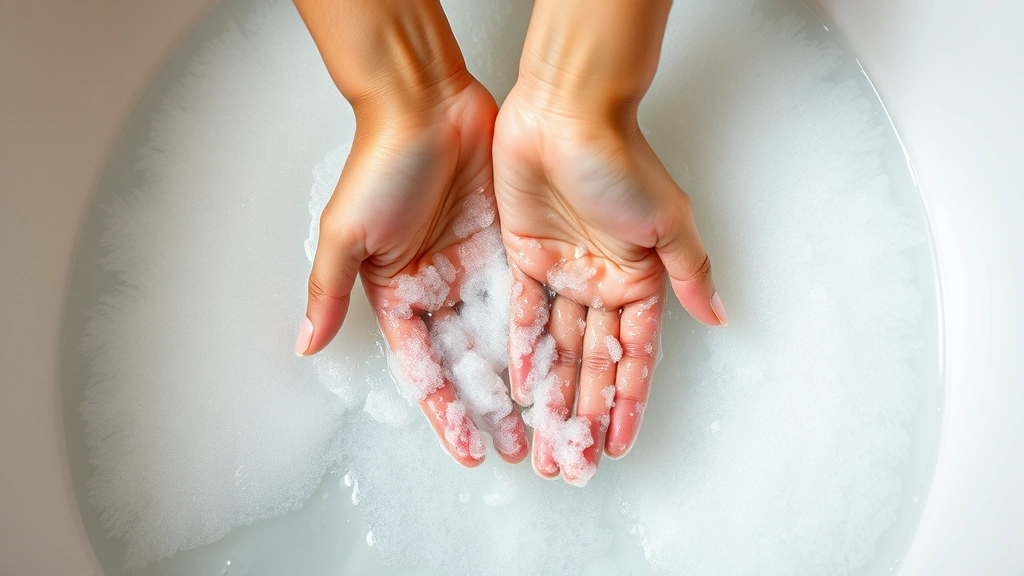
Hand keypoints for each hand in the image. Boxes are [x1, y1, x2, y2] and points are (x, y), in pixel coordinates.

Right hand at [294, 0, 527, 466]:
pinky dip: (540, 335)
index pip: (427, 369)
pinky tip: (557, 367)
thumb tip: (304, 346)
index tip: (469, 451)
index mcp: (399, 296)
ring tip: (546, 422)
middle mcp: (439, 291)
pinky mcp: (507, 248)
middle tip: (520, 451)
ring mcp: (475, 271)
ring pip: (502, 341)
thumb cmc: (381, 164)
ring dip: (521, 384)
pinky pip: (526, 300)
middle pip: (469, 365)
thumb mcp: (346, 233)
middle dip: (492, 410)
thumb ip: (328, 292)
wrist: (426, 105)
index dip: (448, 413)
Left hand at [493, 0, 727, 484]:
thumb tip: (719, 316)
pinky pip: (524, 315)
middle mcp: (601, 282)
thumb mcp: (668, 222)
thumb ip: (689, 273)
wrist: (565, 113)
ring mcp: (562, 273)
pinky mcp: (525, 257)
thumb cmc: (621, 160)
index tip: (618, 446)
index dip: (626, 402)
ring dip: (553, 395)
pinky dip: (524, 351)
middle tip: (571, 462)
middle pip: (592, 363)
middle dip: (584, 414)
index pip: (632, 356)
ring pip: (558, 347)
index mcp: (638, 279)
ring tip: (542, 441)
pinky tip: (521, 388)